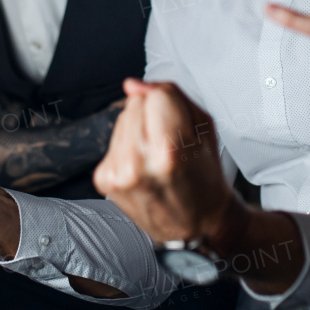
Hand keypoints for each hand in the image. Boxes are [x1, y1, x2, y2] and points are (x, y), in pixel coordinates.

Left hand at [93, 80, 232, 243]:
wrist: (197, 224)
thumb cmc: (204, 174)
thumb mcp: (204, 128)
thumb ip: (171, 95)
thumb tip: (132, 85)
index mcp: (168, 152)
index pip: (155, 95)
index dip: (170, 103)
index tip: (180, 124)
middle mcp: (137, 165)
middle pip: (134, 104)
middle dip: (151, 115)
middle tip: (169, 142)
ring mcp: (118, 174)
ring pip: (121, 119)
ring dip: (137, 130)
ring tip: (155, 155)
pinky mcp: (104, 180)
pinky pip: (112, 141)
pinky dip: (126, 148)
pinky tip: (142, 166)